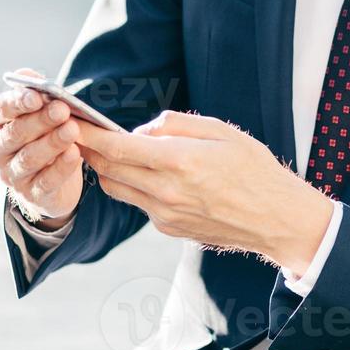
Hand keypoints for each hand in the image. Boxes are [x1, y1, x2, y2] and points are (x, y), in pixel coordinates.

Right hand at [0, 68, 83, 229]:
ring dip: (52, 142)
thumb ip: (34, 91)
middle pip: (14, 134)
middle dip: (39, 120)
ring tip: (72, 130)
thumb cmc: (45, 133)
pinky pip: (45, 180)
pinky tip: (75, 154)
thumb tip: (28, 76)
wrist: (55, 178)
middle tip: (62, 109)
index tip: (36, 96)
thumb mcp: (40, 112)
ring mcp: (11, 175)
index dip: (13, 103)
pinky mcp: (31, 194)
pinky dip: (61, 167)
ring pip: (28, 158)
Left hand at [76, 111, 333, 275]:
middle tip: (82, 132)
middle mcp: (166, 191)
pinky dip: (136, 185)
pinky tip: (152, 174)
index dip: (90, 134)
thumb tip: (143, 129)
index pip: (118, 147)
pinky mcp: (168, 228)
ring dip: (110, 169)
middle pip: (109, 169)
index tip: (74, 122)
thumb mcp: (223, 131)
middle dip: (91, 150)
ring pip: (118, 188)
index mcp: (180, 161)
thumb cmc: (255, 169)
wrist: (275, 219)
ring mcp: (164, 214)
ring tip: (114, 151)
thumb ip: (177, 125)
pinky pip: (139, 203)